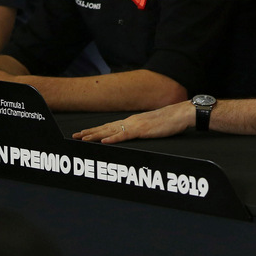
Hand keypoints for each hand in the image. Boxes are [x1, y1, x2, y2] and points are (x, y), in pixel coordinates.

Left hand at [74, 102, 192, 142]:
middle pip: (106, 128)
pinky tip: (104, 141)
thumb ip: (142, 129)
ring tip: (83, 139)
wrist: (180, 113)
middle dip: (90, 132)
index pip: (110, 126)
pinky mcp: (142, 130)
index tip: (83, 134)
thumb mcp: (152, 126)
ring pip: (111, 131)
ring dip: (96, 136)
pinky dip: (113, 139)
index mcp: (132, 121)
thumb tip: (134, 134)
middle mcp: (131, 121)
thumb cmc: (169, 121)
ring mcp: (135, 125)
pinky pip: (125, 136)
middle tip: (75, 136)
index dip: (96, 130)